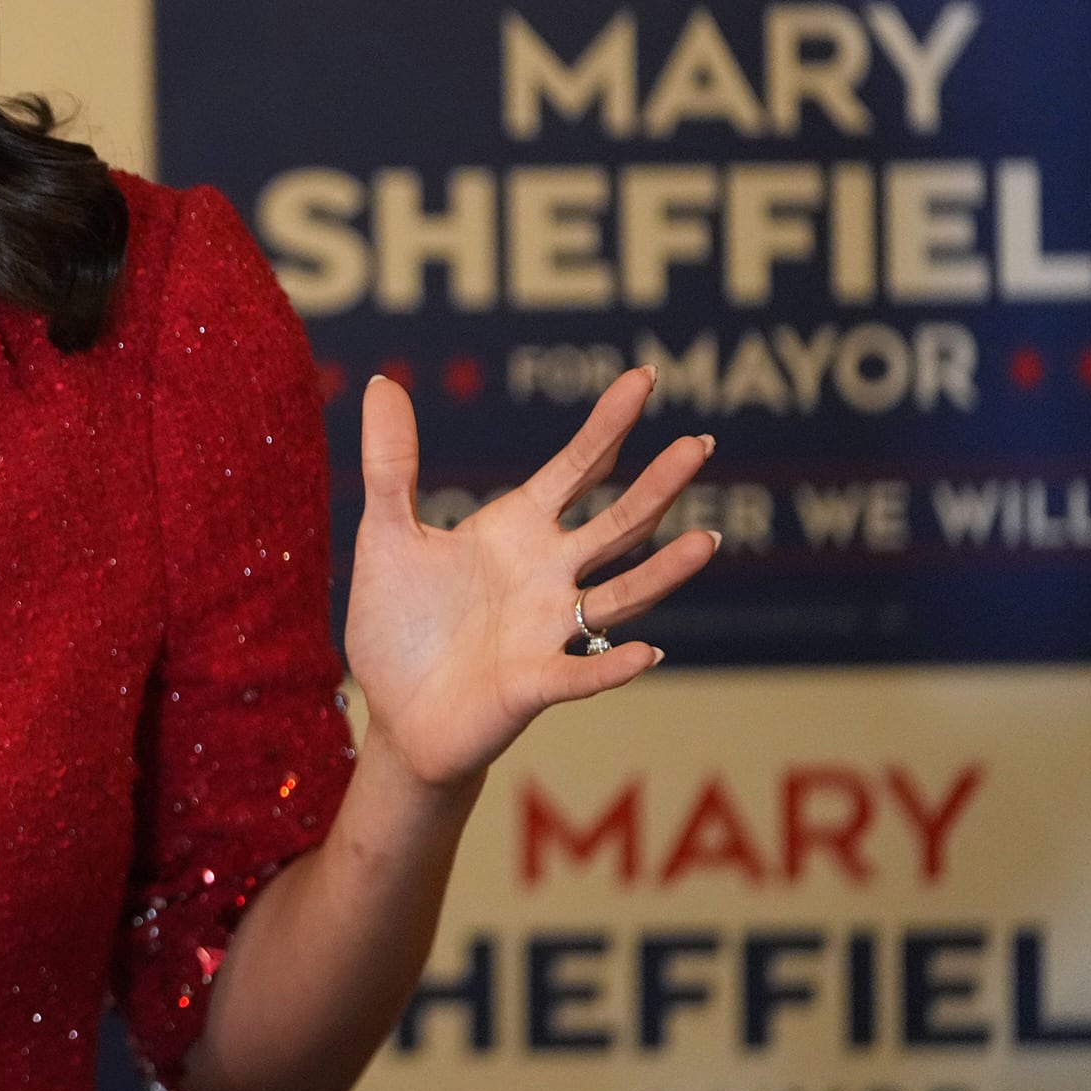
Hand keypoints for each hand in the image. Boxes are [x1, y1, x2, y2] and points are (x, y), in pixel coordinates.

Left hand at [342, 366, 717, 791]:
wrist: (393, 713)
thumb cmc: (399, 623)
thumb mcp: (387, 534)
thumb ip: (391, 464)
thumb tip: (382, 382)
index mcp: (517, 531)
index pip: (575, 469)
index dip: (608, 425)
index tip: (644, 377)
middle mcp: (548, 575)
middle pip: (616, 524)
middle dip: (657, 486)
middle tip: (699, 443)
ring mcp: (549, 630)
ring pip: (619, 595)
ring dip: (662, 572)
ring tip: (707, 541)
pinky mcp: (533, 685)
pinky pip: (581, 673)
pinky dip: (613, 665)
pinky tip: (647, 651)